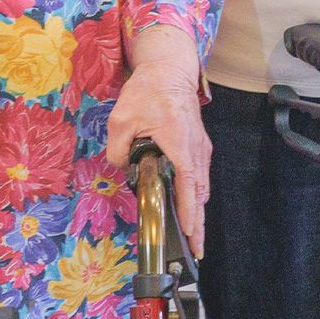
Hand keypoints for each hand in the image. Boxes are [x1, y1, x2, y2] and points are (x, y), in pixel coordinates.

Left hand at [105, 28, 210, 258]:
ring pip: (201, 186)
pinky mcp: (198, 145)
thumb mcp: (121, 118)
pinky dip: (195, 195)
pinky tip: (188, 207)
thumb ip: (118, 148)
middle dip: (198, 223)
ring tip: (193, 236)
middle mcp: (195, 149)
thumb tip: (122, 168)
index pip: (187, 184)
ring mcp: (200, 147)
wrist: (169, 68)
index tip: (190, 233)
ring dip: (197, 211)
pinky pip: (199, 176)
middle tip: (196, 250)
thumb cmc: (148, 90)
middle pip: (200, 193)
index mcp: (179, 143)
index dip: (189, 211)